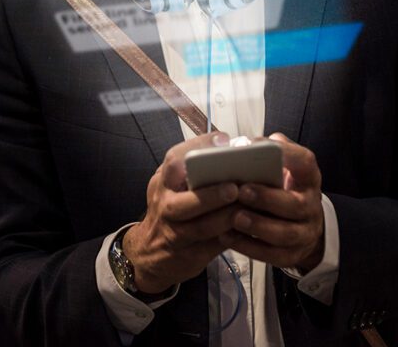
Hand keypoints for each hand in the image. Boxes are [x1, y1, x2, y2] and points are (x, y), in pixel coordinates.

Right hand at [123, 132, 241, 292]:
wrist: (150, 253)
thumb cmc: (170, 210)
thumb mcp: (173, 186)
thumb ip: (194, 171)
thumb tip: (235, 148)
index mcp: (164, 182)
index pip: (175, 160)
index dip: (199, 148)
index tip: (223, 141)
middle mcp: (165, 206)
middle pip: (182, 201)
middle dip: (209, 195)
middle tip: (233, 188)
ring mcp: (175, 233)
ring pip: (199, 228)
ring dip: (224, 218)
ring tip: (245, 209)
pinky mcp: (189, 255)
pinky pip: (212, 247)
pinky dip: (231, 238)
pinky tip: (247, 229)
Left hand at [221, 133, 324, 271]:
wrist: (302, 224)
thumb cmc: (280, 187)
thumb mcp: (281, 167)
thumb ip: (267, 153)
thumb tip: (244, 143)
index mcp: (307, 178)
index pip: (305, 162)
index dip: (287, 155)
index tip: (262, 149)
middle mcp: (311, 205)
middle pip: (295, 204)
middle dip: (267, 198)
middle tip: (242, 191)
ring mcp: (305, 233)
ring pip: (285, 234)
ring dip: (258, 226)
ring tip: (234, 218)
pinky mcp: (293, 254)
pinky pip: (273, 255)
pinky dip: (249, 247)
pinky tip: (228, 236)